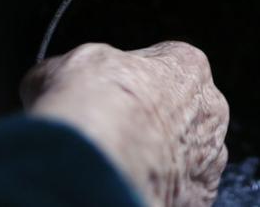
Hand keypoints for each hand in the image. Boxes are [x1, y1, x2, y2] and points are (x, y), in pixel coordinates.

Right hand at [21, 42, 230, 206]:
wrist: (96, 161)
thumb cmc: (92, 105)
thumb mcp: (61, 67)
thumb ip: (69, 71)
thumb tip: (49, 79)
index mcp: (187, 65)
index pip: (166, 65)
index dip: (132, 80)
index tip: (108, 93)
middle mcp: (209, 110)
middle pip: (181, 112)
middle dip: (150, 122)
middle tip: (113, 132)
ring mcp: (209, 158)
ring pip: (184, 156)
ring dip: (157, 159)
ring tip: (117, 165)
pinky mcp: (200, 199)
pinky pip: (180, 193)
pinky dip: (158, 190)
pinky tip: (129, 186)